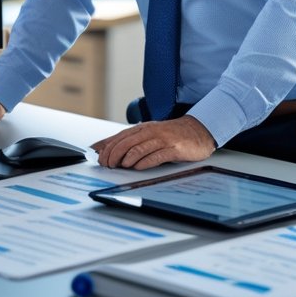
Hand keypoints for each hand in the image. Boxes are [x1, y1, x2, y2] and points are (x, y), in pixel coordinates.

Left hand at [91, 115, 216, 169]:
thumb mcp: (149, 135)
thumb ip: (130, 142)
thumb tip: (104, 149)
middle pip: (127, 142)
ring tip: (120, 166)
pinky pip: (157, 155)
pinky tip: (138, 167)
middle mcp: (151, 132)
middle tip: (107, 164)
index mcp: (143, 129)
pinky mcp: (174, 148)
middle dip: (113, 154)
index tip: (97, 157)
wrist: (197, 131)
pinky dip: (145, 162)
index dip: (106, 147)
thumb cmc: (171, 135)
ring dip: (127, 158)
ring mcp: (163, 140)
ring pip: (140, 148)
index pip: (120, 137)